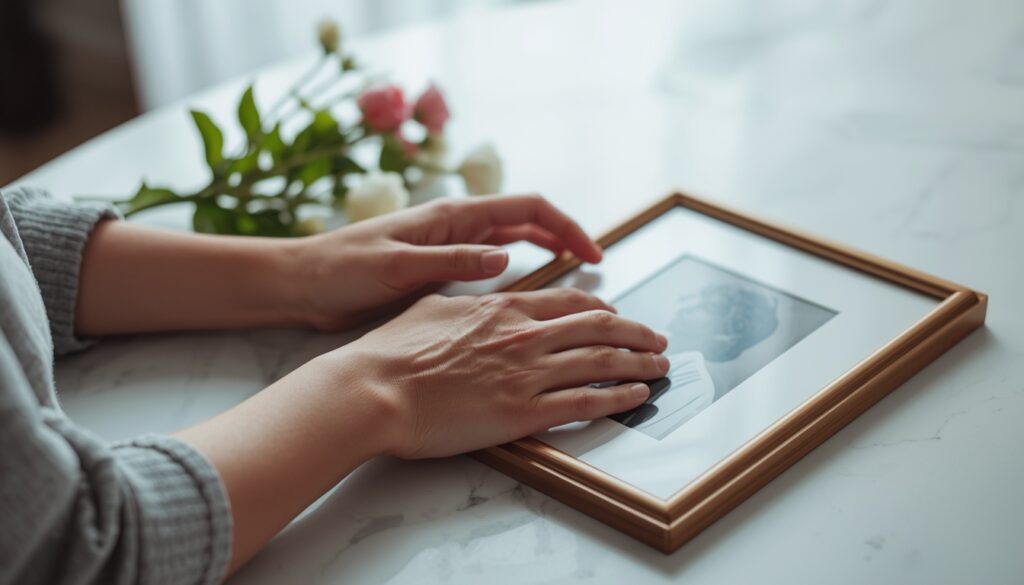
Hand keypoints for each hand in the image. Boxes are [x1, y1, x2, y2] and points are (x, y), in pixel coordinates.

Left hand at [290, 194, 603, 329]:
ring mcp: (448, 247)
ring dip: (544, 255)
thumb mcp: (397, 266)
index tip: (591, 254)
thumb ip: (452, 260)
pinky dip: (517, 273)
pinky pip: (489, 266)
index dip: (565, 227)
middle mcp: (455, 227)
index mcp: (451, 216)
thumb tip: (505, 259)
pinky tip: (526, 294)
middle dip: (563, 239)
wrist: (303, 285)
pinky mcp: (438, 271)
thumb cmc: (343, 270)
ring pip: (511, 243)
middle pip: (525, 224)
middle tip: (594, 269)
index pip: (525, 210)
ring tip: (573, 280)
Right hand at [321, 288, 669, 458]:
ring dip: (639, 365)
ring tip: (661, 367)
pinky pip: (584, 402)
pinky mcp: (523, 413)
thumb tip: (478, 298)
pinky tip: (638, 397)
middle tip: (659, 340)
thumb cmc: (393, 351)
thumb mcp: (433, 306)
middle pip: (598, 328)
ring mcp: (526, 374)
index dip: (604, 311)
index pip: (571, 303)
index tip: (620, 318)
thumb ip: (467, 300)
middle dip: (636, 334)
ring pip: (601, 363)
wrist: (374, 389)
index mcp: (504, 308)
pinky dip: (619, 398)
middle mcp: (524, 335)